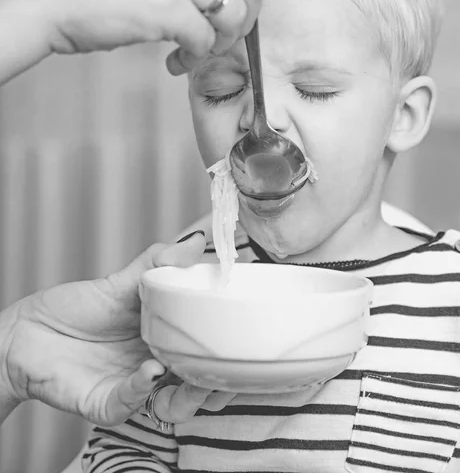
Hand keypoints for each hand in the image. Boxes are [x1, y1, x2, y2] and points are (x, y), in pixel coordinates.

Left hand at [0, 231, 223, 425]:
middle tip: (232, 368)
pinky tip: (150, 370)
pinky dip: (142, 387)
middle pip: (197, 380)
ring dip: (189, 394)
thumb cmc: (78, 307)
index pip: (204, 348)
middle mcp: (155, 364)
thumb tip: (198, 241)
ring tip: (198, 377)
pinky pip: (131, 403)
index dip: (227, 350)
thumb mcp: (124, 281)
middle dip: (218, 381)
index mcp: (165, 337)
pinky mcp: (105, 402)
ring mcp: (132, 385)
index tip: (247, 336)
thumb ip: (161, 262)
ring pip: (172, 403)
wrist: (27, 330)